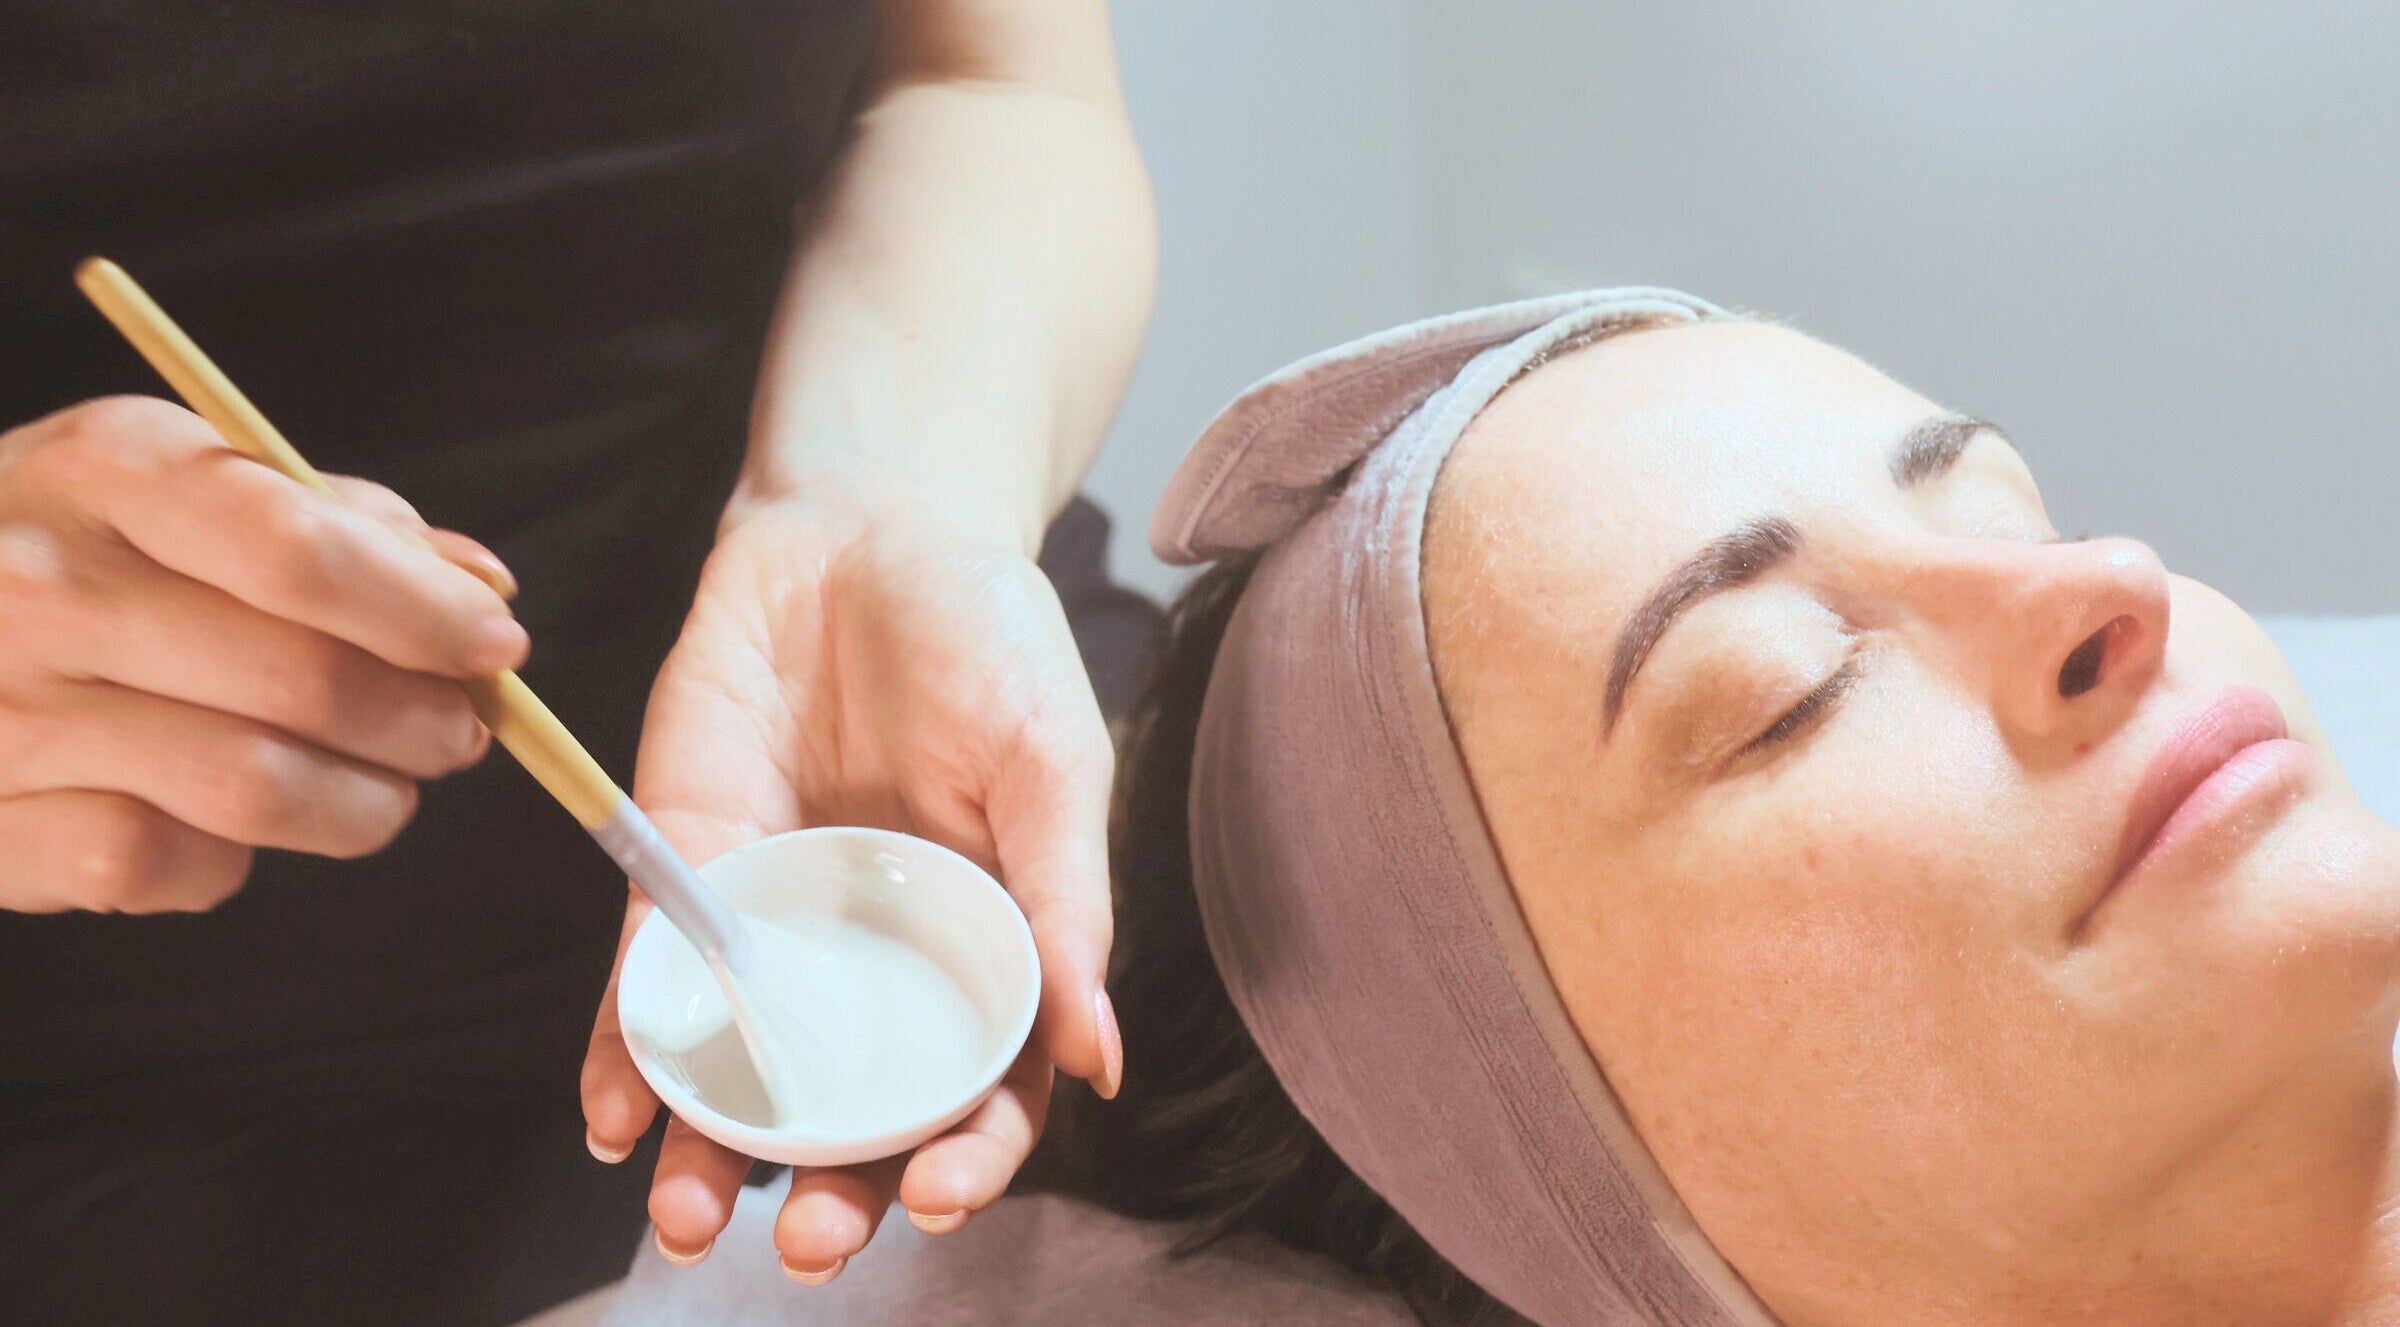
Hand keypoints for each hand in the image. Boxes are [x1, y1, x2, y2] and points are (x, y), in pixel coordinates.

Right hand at [0, 396, 526, 912]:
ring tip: (386, 789)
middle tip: (456, 731)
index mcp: (108, 467)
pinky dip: (233, 861)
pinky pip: (169, 864)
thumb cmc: (77, 552)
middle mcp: (39, 582)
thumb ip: (338, 524)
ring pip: (254, 785)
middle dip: (423, 719)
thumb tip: (478, 585)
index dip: (423, 611)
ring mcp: (5, 709)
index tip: (495, 645)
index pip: (297, 548)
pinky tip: (235, 828)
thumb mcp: (183, 489)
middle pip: (300, 677)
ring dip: (363, 803)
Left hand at [580, 479, 1120, 1279]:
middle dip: (834, 1192)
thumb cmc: (987, 633)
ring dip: (713, 1159)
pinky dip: (627, 1053)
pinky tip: (610, 1115)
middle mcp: (882, 960)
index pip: (984, 1089)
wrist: (863, 520)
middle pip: (858, 1113)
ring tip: (691, 1218)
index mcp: (989, 946)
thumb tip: (1102, 1061)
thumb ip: (1066, 908)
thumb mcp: (1052, 763)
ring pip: (745, 1073)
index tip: (940, 1195)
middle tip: (807, 1241)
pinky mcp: (687, 872)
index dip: (969, 1158)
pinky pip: (651, 983)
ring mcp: (781, 925)